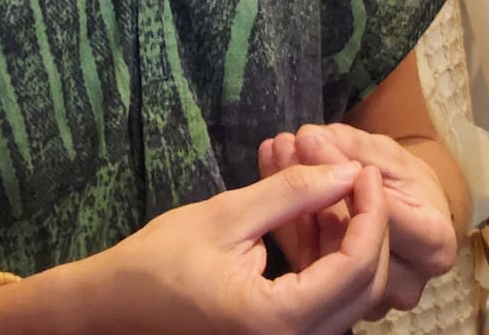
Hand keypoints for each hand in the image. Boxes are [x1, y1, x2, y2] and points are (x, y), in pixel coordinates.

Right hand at [73, 161, 390, 334]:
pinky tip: (316, 220)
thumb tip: (348, 170)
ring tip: (334, 191)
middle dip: (369, 228)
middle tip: (355, 176)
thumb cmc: (161, 259)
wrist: (117, 306)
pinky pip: (327, 303)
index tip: (364, 169)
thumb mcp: (227, 214)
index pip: (356, 268)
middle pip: (364, 288)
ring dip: (351, 244)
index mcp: (278, 321)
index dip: (372, 214)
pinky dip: (331, 261)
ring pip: (351, 297)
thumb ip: (292, 193)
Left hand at [260, 124, 457, 316]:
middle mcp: (407, 282)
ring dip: (292, 205)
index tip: (306, 139)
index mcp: (433, 242)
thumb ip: (348, 147)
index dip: (340, 175)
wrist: (411, 213)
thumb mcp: (384, 153)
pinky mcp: (344, 306)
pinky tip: (272, 182)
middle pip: (348, 237)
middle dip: (310, 189)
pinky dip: (290, 225)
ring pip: (323, 257)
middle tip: (281, 144)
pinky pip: (311, 267)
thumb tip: (306, 138)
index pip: (381, 209)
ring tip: (273, 154)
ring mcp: (374, 301)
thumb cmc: (402, 177)